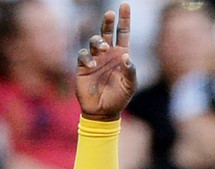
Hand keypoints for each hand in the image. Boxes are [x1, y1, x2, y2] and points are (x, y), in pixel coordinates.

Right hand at [75, 3, 135, 121]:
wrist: (103, 112)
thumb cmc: (119, 98)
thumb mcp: (130, 86)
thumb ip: (130, 71)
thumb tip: (126, 56)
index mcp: (121, 54)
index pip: (123, 33)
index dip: (124, 19)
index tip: (125, 6)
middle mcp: (107, 54)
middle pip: (107, 31)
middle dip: (108, 21)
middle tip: (110, 13)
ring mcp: (95, 59)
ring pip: (94, 41)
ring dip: (98, 41)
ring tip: (103, 48)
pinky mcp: (83, 67)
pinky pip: (83, 55)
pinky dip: (87, 57)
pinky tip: (93, 65)